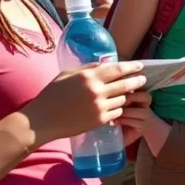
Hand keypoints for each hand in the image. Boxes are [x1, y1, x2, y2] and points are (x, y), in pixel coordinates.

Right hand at [21, 62, 146, 146]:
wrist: (42, 120)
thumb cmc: (51, 95)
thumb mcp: (67, 75)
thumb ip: (87, 68)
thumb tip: (105, 64)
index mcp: (89, 76)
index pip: (118, 69)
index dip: (132, 67)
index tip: (140, 66)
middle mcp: (97, 90)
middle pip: (126, 84)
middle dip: (137, 81)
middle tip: (143, 79)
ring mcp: (100, 106)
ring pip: (123, 99)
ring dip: (126, 96)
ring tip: (128, 93)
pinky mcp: (100, 120)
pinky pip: (117, 112)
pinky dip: (118, 109)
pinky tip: (116, 107)